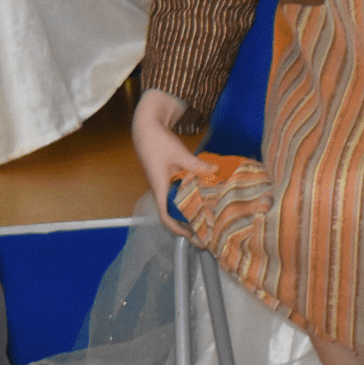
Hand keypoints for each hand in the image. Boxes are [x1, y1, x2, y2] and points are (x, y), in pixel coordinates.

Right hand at [131, 90, 209, 235]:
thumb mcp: (179, 154)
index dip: (178, 229)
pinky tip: (205, 196)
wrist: (147, 128)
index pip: (165, 216)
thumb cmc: (158, 142)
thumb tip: (216, 170)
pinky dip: (191, 196)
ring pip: (177, 203)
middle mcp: (161, 189)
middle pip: (173, 213)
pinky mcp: (169, 176)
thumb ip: (197, 164)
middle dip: (188, 224)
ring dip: (190, 211)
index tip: (192, 237)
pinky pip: (179, 191)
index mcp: (159, 188)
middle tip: (207, 233)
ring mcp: (164, 183)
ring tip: (208, 218)